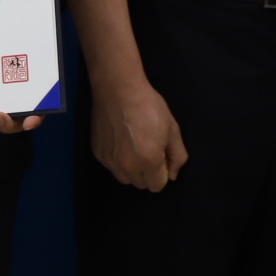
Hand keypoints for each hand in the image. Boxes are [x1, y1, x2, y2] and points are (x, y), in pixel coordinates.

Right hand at [89, 78, 186, 192]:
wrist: (118, 89)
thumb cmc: (149, 106)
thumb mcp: (172, 128)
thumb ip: (177, 156)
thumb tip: (172, 175)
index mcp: (149, 161)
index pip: (157, 186)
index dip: (163, 172)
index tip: (160, 155)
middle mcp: (127, 166)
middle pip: (141, 184)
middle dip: (148, 172)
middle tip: (148, 148)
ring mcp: (110, 161)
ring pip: (125, 178)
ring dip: (132, 169)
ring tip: (133, 146)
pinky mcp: (98, 153)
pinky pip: (112, 167)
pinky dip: (118, 160)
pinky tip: (120, 140)